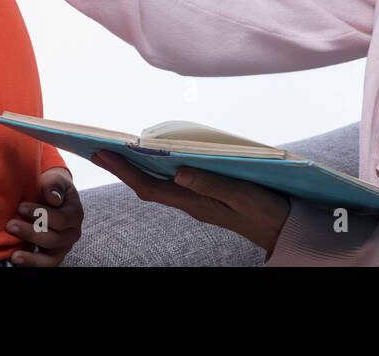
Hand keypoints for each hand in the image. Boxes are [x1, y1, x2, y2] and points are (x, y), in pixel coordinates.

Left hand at [5, 167, 82, 265]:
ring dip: (31, 257)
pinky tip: (16, 260)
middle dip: (30, 233)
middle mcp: (72, 233)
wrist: (51, 197)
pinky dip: (32, 264)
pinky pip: (46, 265)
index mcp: (75, 214)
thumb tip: (53, 198)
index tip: (20, 207)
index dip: (39, 214)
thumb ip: (54, 185)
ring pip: (51, 258)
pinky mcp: (54, 256)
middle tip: (10, 225)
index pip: (59, 219)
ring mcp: (64, 247)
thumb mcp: (54, 180)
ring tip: (14, 255)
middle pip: (53, 239)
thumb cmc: (50, 188)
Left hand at [90, 150, 290, 252]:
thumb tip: (178, 170)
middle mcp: (189, 201)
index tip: (101, 152)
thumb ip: (212, 183)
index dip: (124, 169)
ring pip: (157, 184)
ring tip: (115, 150)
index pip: (149, 186)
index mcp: (194, 201)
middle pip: (146, 184)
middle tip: (95, 148)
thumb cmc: (264, 210)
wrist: (283, 229)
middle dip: (120, 166)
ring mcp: (196, 200)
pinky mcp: (205, 196)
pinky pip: (171, 183)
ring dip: (134, 168)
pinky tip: (152, 159)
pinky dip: (155, 170)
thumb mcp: (241, 194)